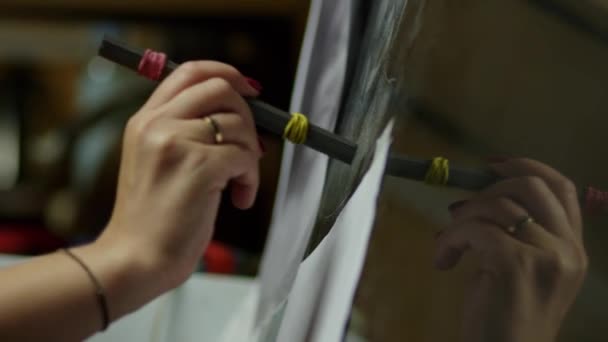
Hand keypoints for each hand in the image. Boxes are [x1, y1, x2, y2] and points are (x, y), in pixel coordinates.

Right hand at [99, 61, 261, 292]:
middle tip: (249, 148)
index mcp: (145, 120)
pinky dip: (250, 179)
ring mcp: (176, 143)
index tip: (249, 91)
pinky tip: (238, 199)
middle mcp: (157, 124)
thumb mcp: (156, 161)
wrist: (136, 258)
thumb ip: (185, 130)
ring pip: (238, 125)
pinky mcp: (199, 167)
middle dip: (247, 116)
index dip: (226, 73)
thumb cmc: (153, 218)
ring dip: (251, 156)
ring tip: (239, 184)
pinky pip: (244, 156)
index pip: (190, 72)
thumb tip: (236, 113)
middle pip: (220, 89)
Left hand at [435, 158, 586, 341]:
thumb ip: (519, 234)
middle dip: (486, 191)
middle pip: (530, 185)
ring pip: (497, 205)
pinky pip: (474, 229)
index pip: (562, 188)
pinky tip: (442, 261)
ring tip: (447, 244)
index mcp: (573, 248)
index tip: (492, 165)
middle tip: (460, 213)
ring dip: (460, 219)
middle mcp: (568, 249)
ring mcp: (546, 256)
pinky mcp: (516, 264)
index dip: (527, 166)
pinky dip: (450, 239)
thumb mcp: (524, 270)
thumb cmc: (508, 318)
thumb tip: (481, 196)